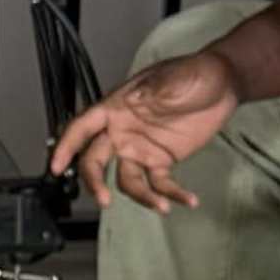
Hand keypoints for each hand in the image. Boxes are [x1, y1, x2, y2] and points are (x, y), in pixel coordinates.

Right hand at [50, 42, 239, 212]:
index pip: (83, 127)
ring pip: (127, 180)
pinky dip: (172, 194)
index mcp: (116, 108)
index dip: (67, 146)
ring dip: (142, 197)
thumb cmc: (193, 73)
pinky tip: (188, 200)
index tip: (57, 166)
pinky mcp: (162, 160)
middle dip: (95, 182)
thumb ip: (152, 91)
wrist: (222, 83)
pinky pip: (160, 184)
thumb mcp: (172, 78)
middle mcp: (122, 131)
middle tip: (103, 200)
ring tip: (162, 206)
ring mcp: (140, 148)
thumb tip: (134, 100)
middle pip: (96, 160)